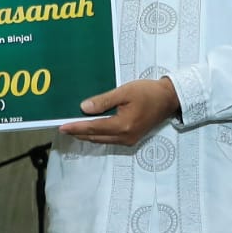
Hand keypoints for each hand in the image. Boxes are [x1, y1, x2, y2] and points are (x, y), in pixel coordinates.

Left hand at [59, 79, 179, 145]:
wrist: (169, 99)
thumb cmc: (148, 92)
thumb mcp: (124, 92)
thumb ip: (103, 101)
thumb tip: (84, 108)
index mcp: (122, 126)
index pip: (93, 128)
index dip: (76, 127)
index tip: (61, 127)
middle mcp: (124, 137)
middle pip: (95, 137)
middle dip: (78, 133)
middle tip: (63, 128)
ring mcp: (128, 140)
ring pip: (101, 140)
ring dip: (87, 135)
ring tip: (73, 129)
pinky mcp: (131, 139)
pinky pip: (109, 139)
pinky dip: (97, 135)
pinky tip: (90, 130)